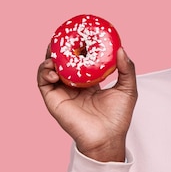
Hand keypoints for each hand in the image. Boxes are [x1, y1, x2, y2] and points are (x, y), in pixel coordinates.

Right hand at [37, 47, 137, 161]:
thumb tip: (121, 49)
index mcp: (89, 82)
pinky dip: (44, 71)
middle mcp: (73, 85)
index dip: (77, 47)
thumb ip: (126, 69)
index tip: (79, 33)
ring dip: (50, 57)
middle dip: (60, 48)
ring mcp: (62, 92)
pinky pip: (42, 81)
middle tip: (62, 36)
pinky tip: (54, 69)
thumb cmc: (118, 117)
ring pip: (49, 68)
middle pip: (62, 61)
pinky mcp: (53, 100)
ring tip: (56, 51)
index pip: (80, 60)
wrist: (107, 138)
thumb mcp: (127, 89)